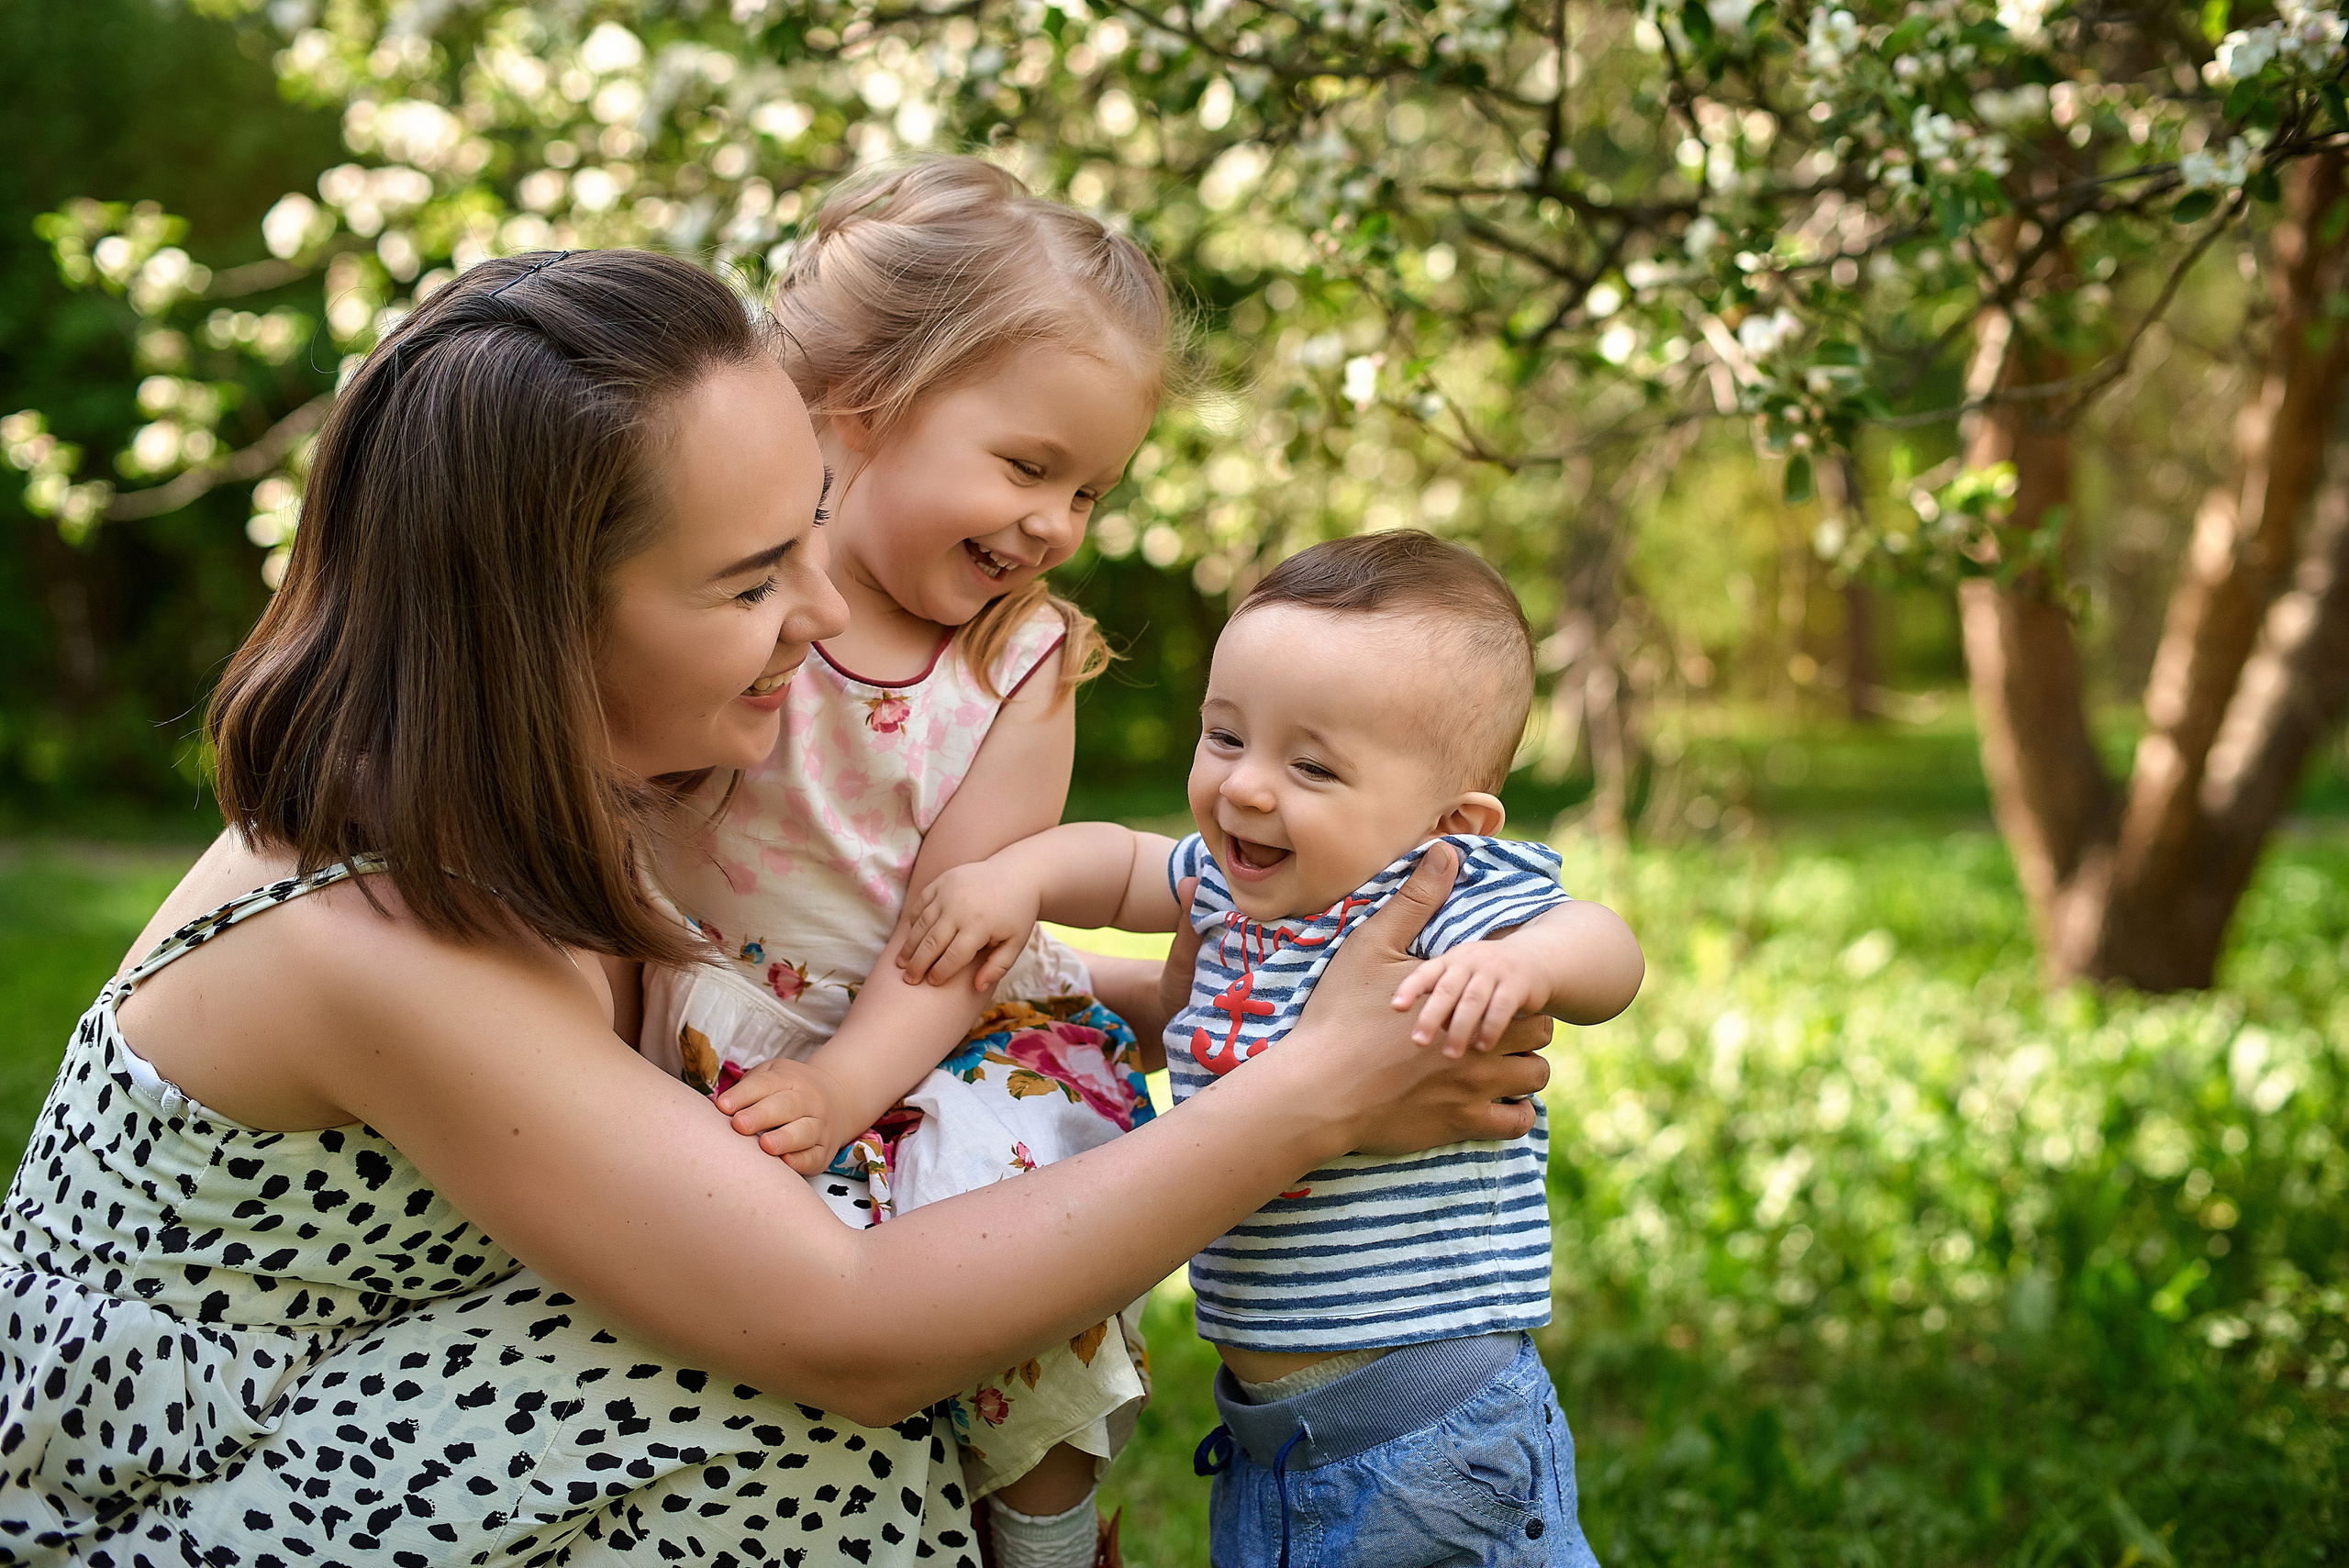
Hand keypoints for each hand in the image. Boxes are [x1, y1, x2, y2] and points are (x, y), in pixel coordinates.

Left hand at [712, 1056, 846, 1174]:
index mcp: (789, 1079)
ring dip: (785, 1139)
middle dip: (762, 1115)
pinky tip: (786, 1163)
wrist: (836, 1098)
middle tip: (740, 1124)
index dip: (743, 1095)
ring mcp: (819, 1126)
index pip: (765, 1084)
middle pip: (786, 1106)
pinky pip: (814, 1156)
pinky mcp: (824, 1150)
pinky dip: (802, 1161)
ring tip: (765, 1145)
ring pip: (804, 1131)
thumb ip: (747, 1088)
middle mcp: (808, 1100)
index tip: (722, 1106)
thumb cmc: (788, 1091)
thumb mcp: (771, 1075)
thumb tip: (718, 1106)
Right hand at [896, 863, 1039, 991]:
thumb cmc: (1017, 913)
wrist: (1017, 873)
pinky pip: (921, 903)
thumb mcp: (1016, 941)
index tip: (932, 983)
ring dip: (909, 945)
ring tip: (901, 962)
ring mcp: (947, 892)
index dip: (941, 972)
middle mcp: (959, 908)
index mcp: (979, 925)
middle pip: (932, 943)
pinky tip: (910, 936)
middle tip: (908, 980)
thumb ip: (998, 966)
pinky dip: (913, 920)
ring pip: (921, 924)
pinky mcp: (941, 881)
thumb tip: (978, 987)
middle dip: (918, 964)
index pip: (953, 956)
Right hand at [1273, 843, 1549, 1152]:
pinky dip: (1514, 1115)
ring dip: (1523, 1074)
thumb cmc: (1340, 1014)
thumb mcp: (1372, 947)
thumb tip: (1445, 853)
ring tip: (1498, 1067)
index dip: (1518, 1000)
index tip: (1496, 1000)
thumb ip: (1415, 902)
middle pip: (1539, 1040)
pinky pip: (1514, 1126)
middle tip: (1498, 1031)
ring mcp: (1473, 1092)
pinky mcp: (1458, 1127)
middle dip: (1525, 1033)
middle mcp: (1481, 1050)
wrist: (1316, 1088)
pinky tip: (1494, 1104)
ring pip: (1533, 1083)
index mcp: (1467, 1007)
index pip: (1528, 1003)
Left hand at [1391, 941, 1549, 1056]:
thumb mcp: (1461, 978)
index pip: (1425, 973)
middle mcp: (1469, 962)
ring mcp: (1494, 970)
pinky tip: (1482, 1047)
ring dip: (1460, 1028)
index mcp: (1450, 960)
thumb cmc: (1486, 977)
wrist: (1535, 960)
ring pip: (1472, 1000)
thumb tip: (1425, 1032)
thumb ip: (1442, 1000)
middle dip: (1431, 1016)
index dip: (1410, 988)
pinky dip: (1490, 1028)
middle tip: (1418, 1042)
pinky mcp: (1518, 983)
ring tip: (1450, 1055)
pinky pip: (1502, 1006)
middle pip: (1446, 989)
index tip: (1396, 1007)